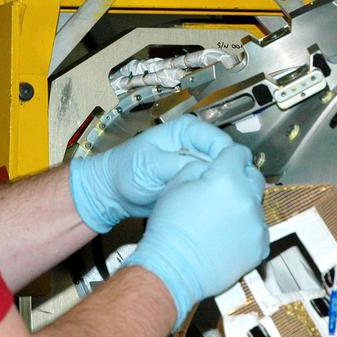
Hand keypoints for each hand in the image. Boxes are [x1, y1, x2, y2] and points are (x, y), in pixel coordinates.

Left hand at [69, 116, 232, 232]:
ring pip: (221, 175)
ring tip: (208, 201)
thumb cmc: (123, 171)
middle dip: (223, 176)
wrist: (112, 192)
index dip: (224, 160)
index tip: (221, 177)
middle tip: (217, 194)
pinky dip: (210, 197)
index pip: (218, 140)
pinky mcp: (194, 182)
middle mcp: (195, 144)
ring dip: (217, 188)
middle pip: (224, 158)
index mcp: (186, 129)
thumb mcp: (150, 165)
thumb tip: (205, 167)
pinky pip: (212, 189)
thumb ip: (177, 163)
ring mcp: (196, 164)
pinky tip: (204, 206)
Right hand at [124, 144, 268, 328]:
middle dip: (241, 177)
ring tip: (220, 219)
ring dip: (243, 205)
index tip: (227, 161)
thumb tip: (212, 166)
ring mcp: (256, 225)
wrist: (173, 269)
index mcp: (226, 179)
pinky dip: (247, 229)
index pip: (239, 153)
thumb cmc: (170, 230)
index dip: (230, 156)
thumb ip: (200, 167)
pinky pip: (259, 229)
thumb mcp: (176, 185)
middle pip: (254, 176)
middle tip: (223, 189)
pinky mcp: (259, 247)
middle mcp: (246, 199)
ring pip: (256, 204)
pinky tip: (227, 235)